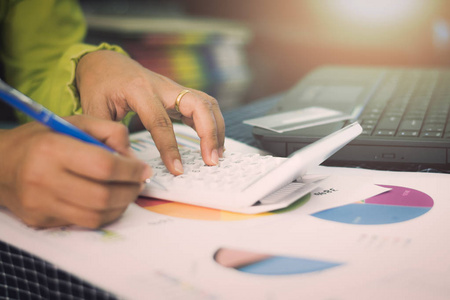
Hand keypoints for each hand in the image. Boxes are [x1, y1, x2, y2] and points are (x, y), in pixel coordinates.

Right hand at [0, 115, 150, 228]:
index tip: (142, 169)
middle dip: (130, 191)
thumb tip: (132, 159)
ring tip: (127, 192)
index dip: (130, 170)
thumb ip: (109, 131)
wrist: (0, 164)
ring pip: (96, 215)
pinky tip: (110, 201)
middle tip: (139, 183)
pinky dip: (105, 214)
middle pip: (103, 196)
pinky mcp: (42, 221)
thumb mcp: (74, 122)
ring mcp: (41, 204)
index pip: (103, 166)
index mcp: (52, 149)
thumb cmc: (41, 139)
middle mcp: (43, 179)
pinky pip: (84, 223)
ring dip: (121, 206)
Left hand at [76, 50, 224, 174]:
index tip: (177, 169)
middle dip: (210, 133)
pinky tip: (213, 144)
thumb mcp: (93, 109)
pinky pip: (204, 107)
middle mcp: (162, 86)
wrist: (106, 63)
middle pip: (198, 105)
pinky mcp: (180, 94)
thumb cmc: (99, 85)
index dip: (170, 147)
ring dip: (217, 129)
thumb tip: (126, 163)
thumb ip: (108, 135)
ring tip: (216, 155)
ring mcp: (174, 88)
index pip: (160, 121)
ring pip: (207, 103)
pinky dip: (213, 124)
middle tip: (212, 160)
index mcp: (138, 89)